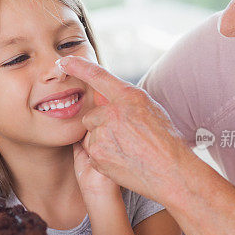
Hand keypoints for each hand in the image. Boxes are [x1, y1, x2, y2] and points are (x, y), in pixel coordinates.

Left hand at [58, 57, 190, 204]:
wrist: (170, 172)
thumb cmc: (165, 141)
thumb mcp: (151, 110)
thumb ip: (125, 101)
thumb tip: (103, 97)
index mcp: (128, 97)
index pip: (98, 76)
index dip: (78, 66)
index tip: (63, 61)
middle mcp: (112, 113)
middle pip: (91, 116)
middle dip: (101, 126)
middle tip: (124, 138)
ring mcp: (103, 135)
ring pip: (91, 135)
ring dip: (102, 142)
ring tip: (126, 150)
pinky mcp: (97, 155)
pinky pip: (92, 153)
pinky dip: (103, 157)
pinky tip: (122, 160)